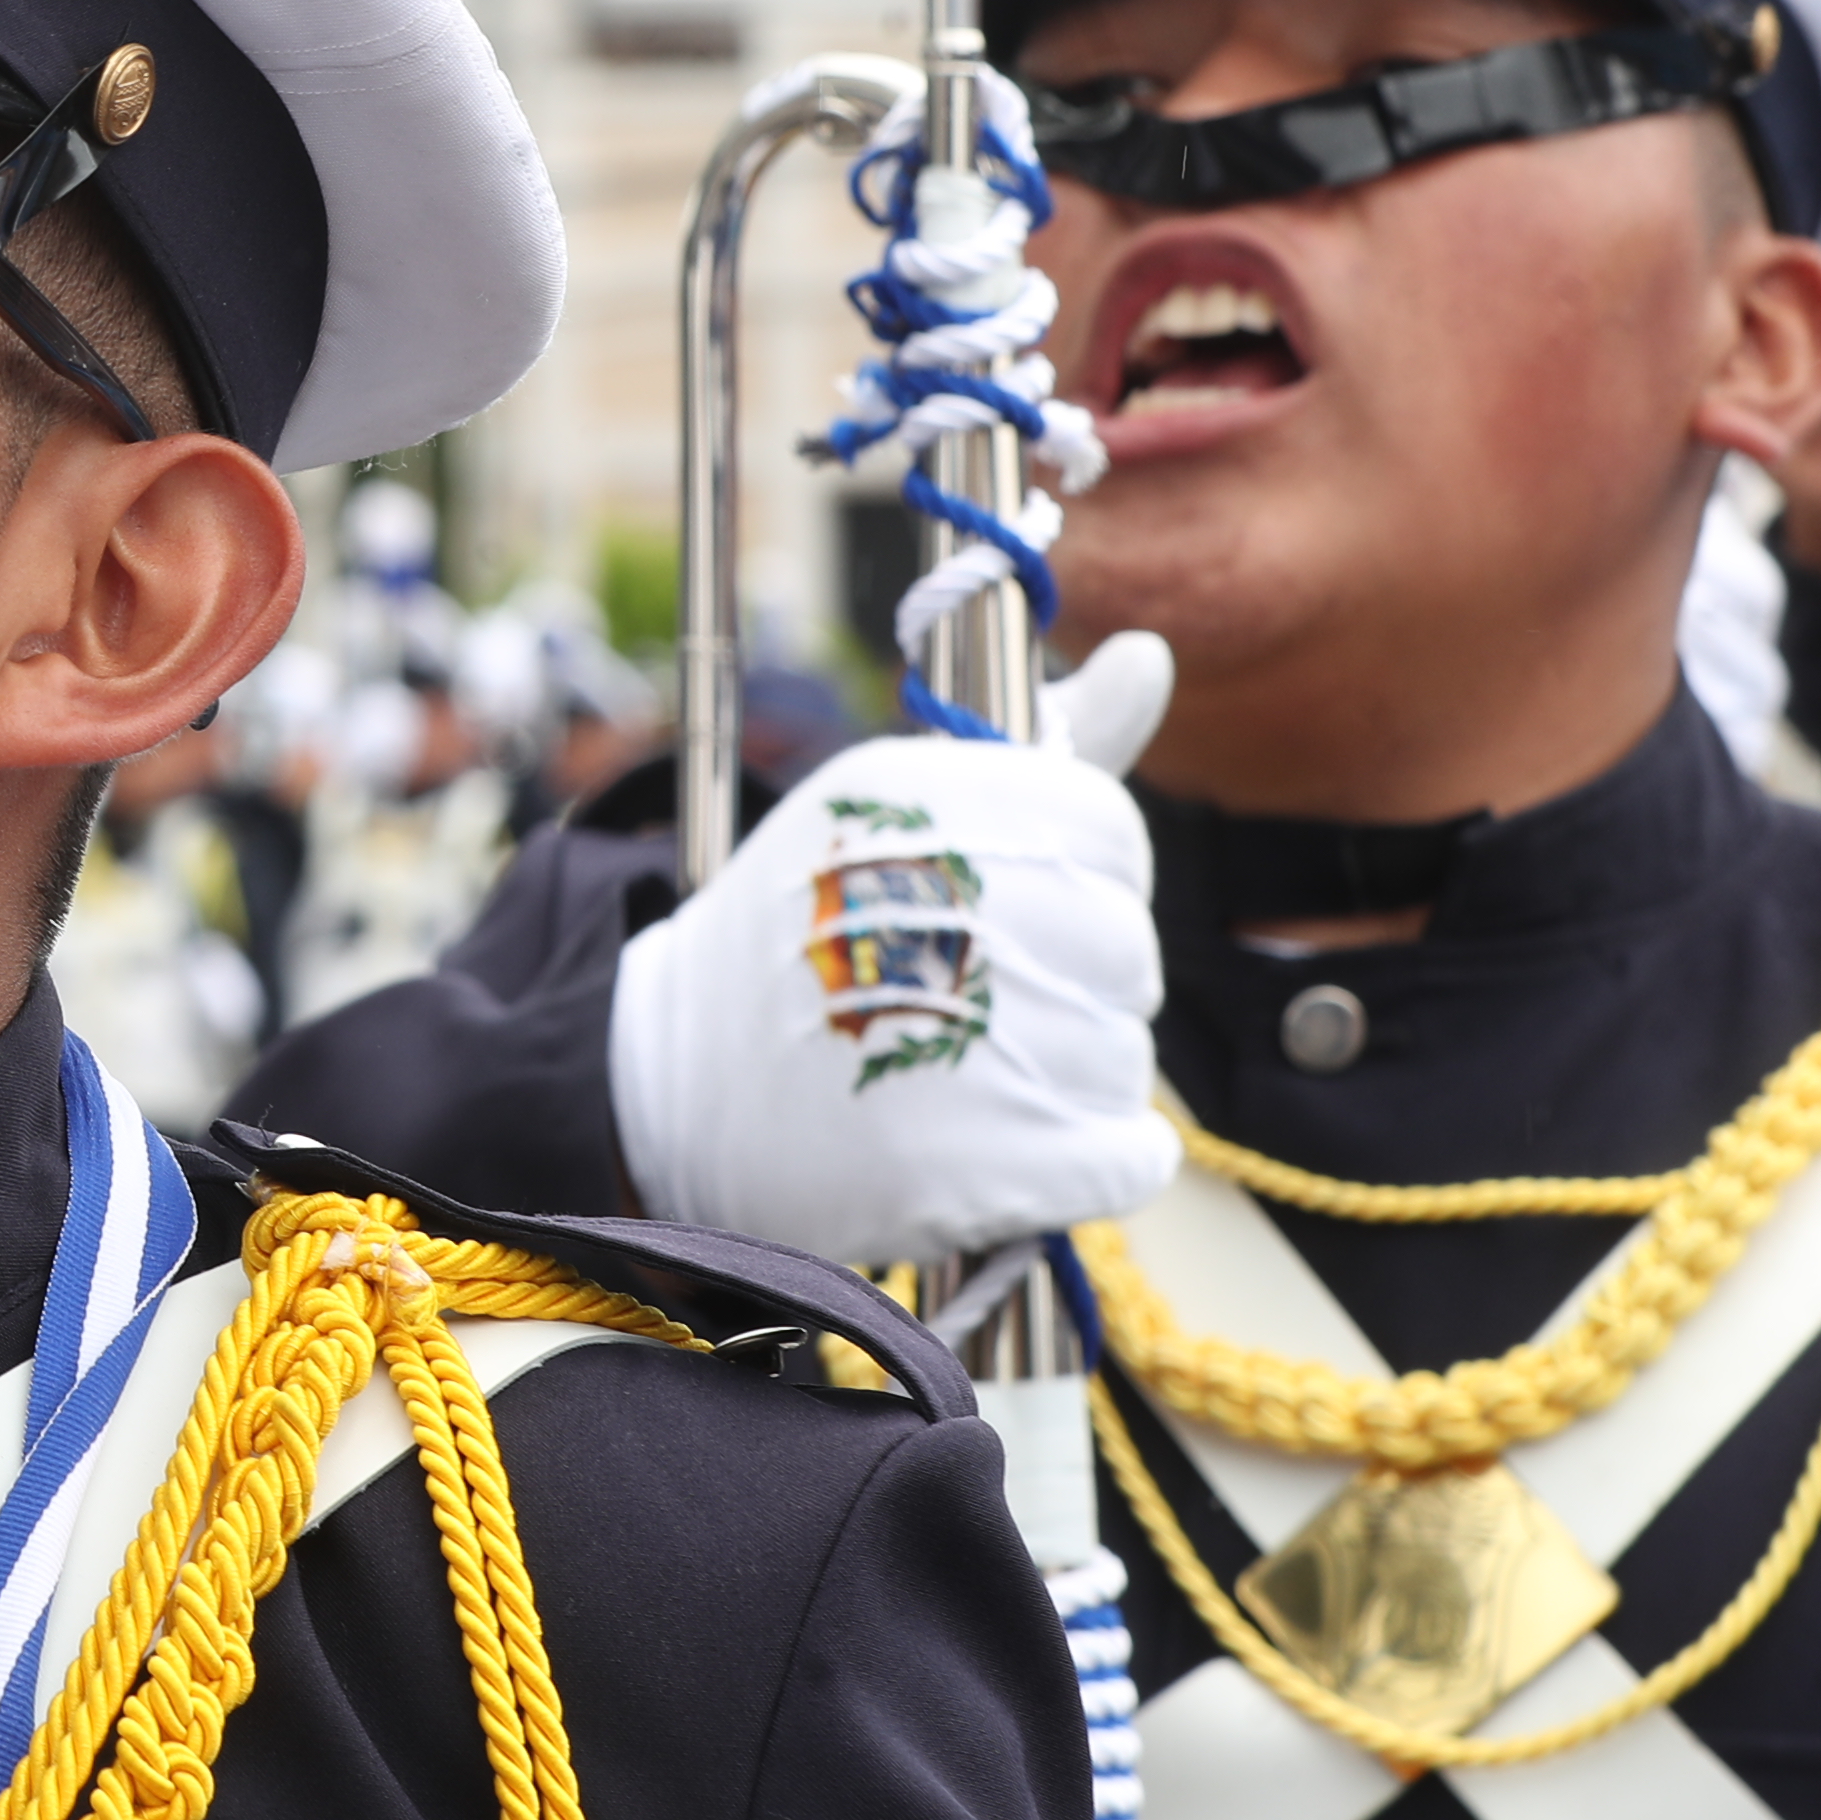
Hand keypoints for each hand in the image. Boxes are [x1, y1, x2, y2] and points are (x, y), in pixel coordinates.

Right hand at [605, 633, 1178, 1266]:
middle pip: (1122, 948)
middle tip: (971, 1007)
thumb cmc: (803, 939)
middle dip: (1071, 985)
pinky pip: (1123, 1156)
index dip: (1077, 880)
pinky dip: (1103, 1161)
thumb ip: (1050, 752)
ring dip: (1072, 1080)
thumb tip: (1152, 652)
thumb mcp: (903, 815)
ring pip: (1122, 1055)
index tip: (1002, 910)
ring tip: (970, 1079)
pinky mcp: (971, 1167)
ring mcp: (963, 1046)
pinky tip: (1036, 1149)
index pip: (1105, 831)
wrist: (667, 1081)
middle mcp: (948, 908)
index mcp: (926, 805)